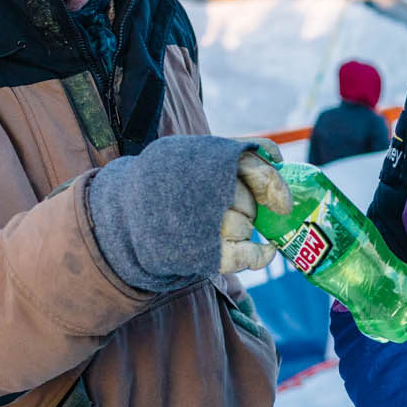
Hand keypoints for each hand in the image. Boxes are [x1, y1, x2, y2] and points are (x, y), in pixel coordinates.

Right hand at [88, 136, 290, 293]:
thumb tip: (276, 155)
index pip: (253, 164)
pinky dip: (263, 254)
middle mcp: (207, 189)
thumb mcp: (194, 154)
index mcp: (204, 160)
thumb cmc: (167, 185)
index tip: (283, 199)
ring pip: (247, 226)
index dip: (274, 182)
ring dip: (240, 228)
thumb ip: (233, 151)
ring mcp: (208, 222)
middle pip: (250, 201)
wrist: (123, 218)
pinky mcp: (208, 252)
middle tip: (221, 208)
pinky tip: (268, 250)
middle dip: (247, 207)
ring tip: (211, 225)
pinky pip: (251, 255)